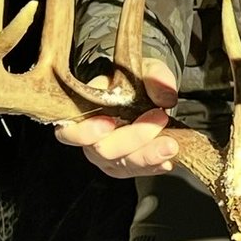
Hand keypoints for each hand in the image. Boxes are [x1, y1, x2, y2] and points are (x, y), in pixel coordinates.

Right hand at [54, 57, 179, 178]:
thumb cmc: (134, 81)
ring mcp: (108, 155)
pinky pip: (138, 171)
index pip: (71, 131)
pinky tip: (167, 160)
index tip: (110, 122)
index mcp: (82, 112)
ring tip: (170, 145)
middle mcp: (90, 139)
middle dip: (134, 137)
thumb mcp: (145, 69)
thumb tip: (165, 96)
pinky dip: (155, 166)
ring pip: (124, 164)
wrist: (144, 95)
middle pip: (104, 150)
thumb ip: (155, 77)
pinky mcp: (126, 165)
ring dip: (149, 156)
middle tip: (159, 118)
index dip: (86, 131)